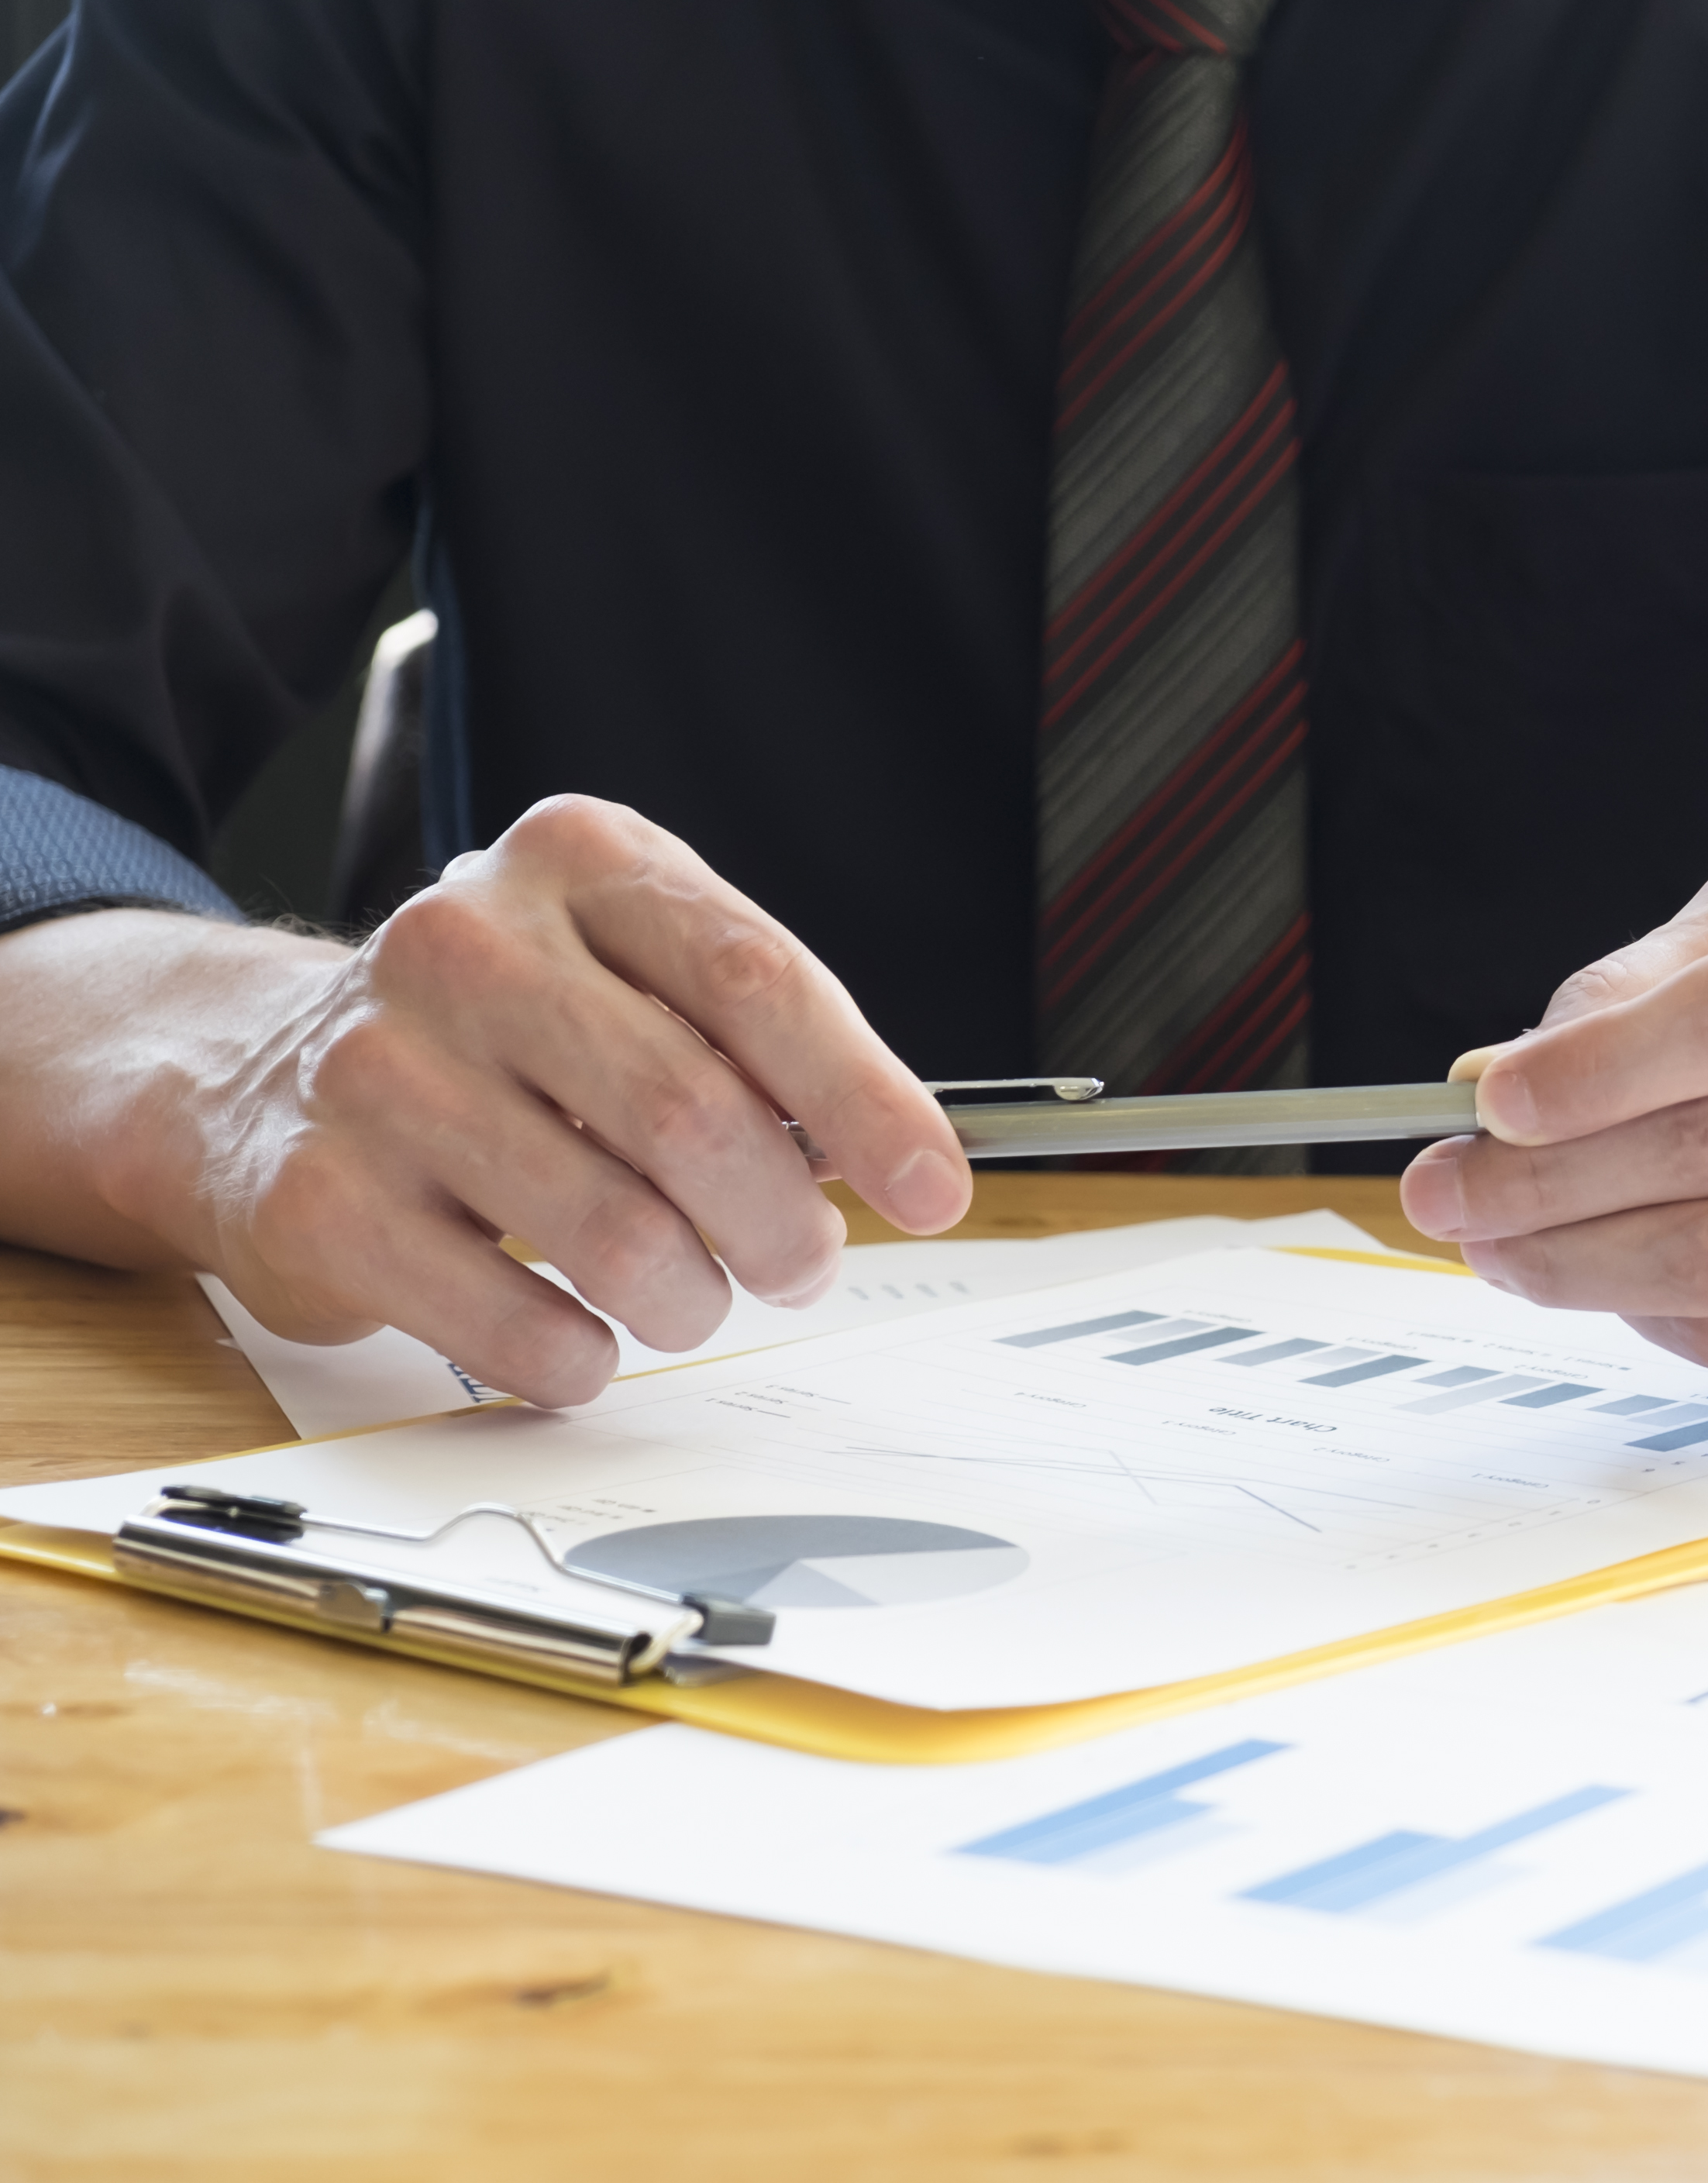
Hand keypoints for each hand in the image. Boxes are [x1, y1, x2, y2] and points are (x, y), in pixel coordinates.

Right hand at [40, 796, 967, 1404]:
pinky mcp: (320, 1196)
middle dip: (780, 1222)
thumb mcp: (633, 980)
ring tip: (690, 1297)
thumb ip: (763, 1043)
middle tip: (800, 1263)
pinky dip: (580, 1356)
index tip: (934, 1189)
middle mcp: (465, 942)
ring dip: (689, 1298)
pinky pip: (510, 1319)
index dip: (866, 1099)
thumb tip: (894, 1156)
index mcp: (576, 863)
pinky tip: (586, 1342)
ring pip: (616, 1230)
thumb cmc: (502, 1036)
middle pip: (695, 1112)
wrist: (260, 1077)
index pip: (756, 979)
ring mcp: (379, 1067)